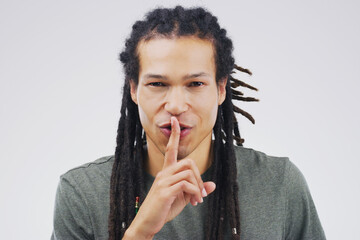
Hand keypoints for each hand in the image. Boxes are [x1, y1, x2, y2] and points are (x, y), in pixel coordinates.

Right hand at [124, 117, 215, 238]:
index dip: (174, 134)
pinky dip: (194, 193)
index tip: (175, 121)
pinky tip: (193, 203)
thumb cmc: (164, 209)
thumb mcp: (183, 198)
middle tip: (200, 194)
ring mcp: (163, 181)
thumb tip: (212, 185)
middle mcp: (164, 173)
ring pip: (189, 172)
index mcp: (166, 172)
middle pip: (188, 162)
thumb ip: (196, 189)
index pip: (170, 149)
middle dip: (199, 176)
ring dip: (198, 187)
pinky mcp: (165, 191)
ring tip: (197, 201)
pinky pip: (186, 184)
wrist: (148, 223)